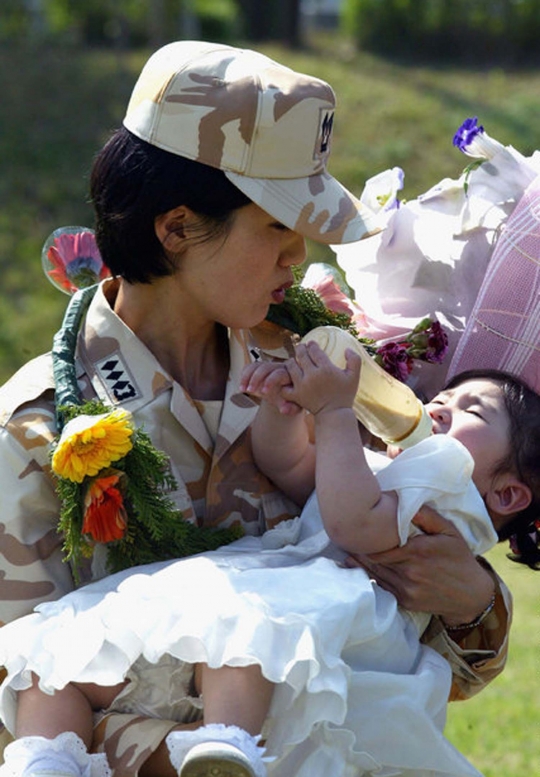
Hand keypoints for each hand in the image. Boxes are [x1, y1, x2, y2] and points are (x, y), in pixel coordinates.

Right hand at [240, 361, 300, 414]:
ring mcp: (268, 368)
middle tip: (250, 390)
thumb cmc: (292, 400)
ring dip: (247, 376)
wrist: (286, 395)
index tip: (263, 393)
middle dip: (256, 378)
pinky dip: (244, 375)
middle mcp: (278, 368)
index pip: (278, 373)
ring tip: (242, 389)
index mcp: (289, 375)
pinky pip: (249, 367)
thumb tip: (284, 410)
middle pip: (265, 367)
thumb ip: (291, 408)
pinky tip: (242, 387)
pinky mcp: (259, 369)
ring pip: (255, 366)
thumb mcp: (295, 405)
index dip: (270, 381)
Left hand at [283, 342, 360, 415]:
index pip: (314, 350)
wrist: (334, 414)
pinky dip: (284, 380)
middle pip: (301, 355)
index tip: (312, 344)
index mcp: (326, 369)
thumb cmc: (345, 395)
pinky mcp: (296, 395)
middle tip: (301, 347)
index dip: (312, 345)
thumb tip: (347, 349)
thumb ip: (354, 360)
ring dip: (292, 361)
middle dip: (301, 348)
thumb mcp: (354, 377)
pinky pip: (285, 384)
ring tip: (295, 360)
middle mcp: (312, 376)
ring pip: (290, 366)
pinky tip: (289, 377)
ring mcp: (302, 386)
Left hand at [345, 505, 495, 624]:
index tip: (355, 527)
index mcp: (417, 551)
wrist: (472, 594)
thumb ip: (427, 516)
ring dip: (360, 563)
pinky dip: (370, 577)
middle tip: (344, 537)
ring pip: (375, 574)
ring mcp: (407, 589)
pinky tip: (359, 569)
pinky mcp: (406, 601)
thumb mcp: (449, 531)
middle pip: (374, 559)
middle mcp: (409, 572)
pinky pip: (383, 588)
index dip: (366, 538)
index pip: (381, 545)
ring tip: (346, 551)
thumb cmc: (459, 558)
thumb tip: (407, 502)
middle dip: (359, 549)